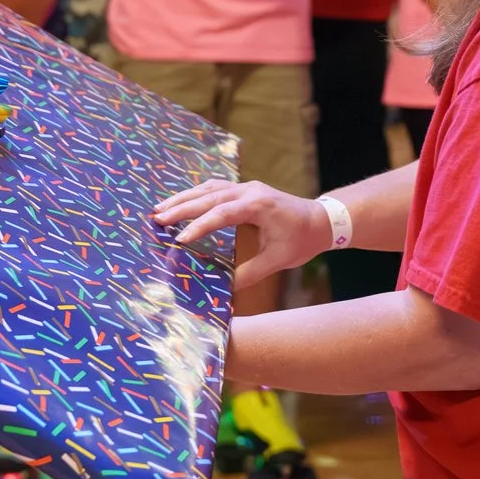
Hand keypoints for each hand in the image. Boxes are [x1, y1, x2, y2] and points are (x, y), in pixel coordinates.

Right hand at [150, 179, 331, 285]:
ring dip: (184, 198)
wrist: (322, 220)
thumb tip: (226, 292)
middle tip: (157, 219)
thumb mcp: (278, 261)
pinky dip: (196, 195)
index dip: (198, 226)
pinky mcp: (244, 189)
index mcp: (258, 206)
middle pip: (209, 197)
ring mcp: (246, 187)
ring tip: (160, 209)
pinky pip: (215, 188)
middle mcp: (249, 191)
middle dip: (181, 208)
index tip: (179, 240)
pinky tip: (181, 202)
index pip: (221, 214)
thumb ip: (250, 274)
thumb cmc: (302, 240)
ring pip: (208, 188)